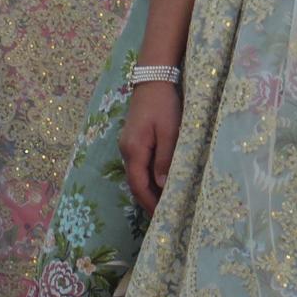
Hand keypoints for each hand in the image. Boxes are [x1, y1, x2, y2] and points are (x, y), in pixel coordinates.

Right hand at [119, 80, 182, 214]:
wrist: (153, 79)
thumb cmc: (163, 105)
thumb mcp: (169, 132)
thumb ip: (165, 159)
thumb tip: (162, 186)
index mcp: (134, 151)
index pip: (139, 186)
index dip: (149, 203)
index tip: (162, 217)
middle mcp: (126, 151)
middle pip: (135, 183)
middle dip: (148, 201)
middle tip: (165, 216)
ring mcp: (128, 145)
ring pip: (137, 175)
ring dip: (148, 190)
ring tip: (165, 203)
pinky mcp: (133, 140)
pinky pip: (139, 166)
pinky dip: (148, 178)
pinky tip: (160, 182)